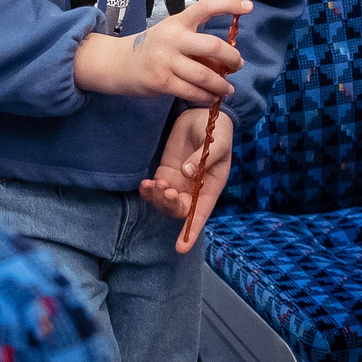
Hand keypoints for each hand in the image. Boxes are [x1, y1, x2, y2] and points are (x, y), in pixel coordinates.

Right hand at [74, 0, 250, 101]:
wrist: (119, 63)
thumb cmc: (153, 48)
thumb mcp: (172, 36)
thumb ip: (196, 45)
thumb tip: (225, 63)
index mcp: (178, 22)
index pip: (205, 7)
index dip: (228, 5)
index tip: (248, 7)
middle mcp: (173, 38)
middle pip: (213, 46)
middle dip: (232, 58)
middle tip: (237, 65)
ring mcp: (166, 60)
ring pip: (205, 75)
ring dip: (221, 85)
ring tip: (228, 90)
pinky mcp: (162, 81)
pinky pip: (192, 92)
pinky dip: (206, 97)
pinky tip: (211, 98)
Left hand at [140, 106, 232, 251]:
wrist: (203, 114)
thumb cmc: (217, 130)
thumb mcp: (217, 142)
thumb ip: (203, 157)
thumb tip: (187, 174)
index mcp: (212, 186)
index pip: (201, 213)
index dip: (191, 231)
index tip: (181, 247)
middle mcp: (194, 189)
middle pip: (180, 209)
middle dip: (171, 205)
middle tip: (166, 189)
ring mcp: (179, 181)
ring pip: (164, 201)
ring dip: (158, 198)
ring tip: (155, 183)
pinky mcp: (166, 171)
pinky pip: (155, 188)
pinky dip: (148, 190)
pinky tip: (144, 184)